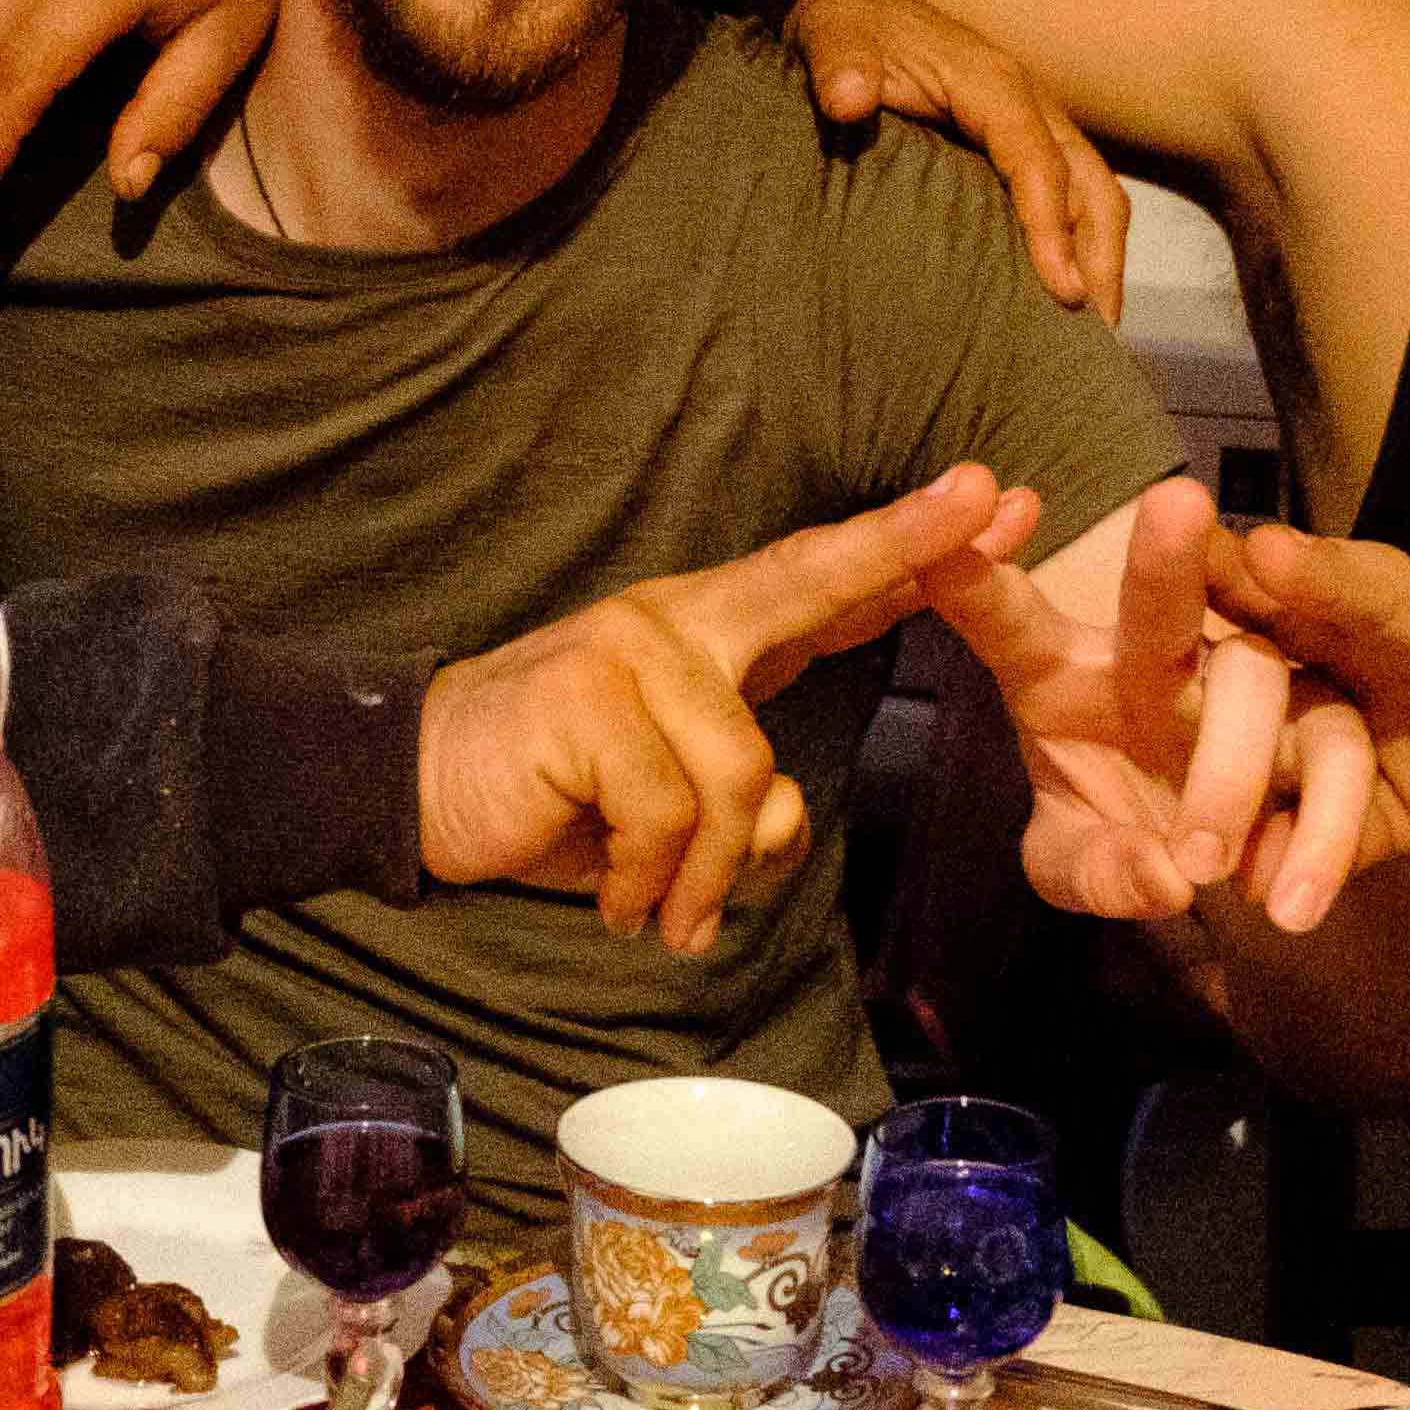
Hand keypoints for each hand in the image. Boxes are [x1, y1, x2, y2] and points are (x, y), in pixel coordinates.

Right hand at [417, 466, 1037, 956]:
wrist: (415, 788)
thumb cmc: (555, 797)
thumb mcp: (670, 806)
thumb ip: (746, 800)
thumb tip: (781, 822)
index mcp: (704, 632)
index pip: (820, 583)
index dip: (909, 547)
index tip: (995, 499)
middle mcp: (674, 621)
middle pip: (808, 579)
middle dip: (905, 545)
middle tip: (987, 500)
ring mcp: (629, 649)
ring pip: (743, 780)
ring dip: (701, 877)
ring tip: (657, 911)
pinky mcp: (587, 697)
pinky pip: (671, 817)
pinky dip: (647, 883)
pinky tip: (615, 898)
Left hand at [785, 0, 1129, 310]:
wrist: (858, 8)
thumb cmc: (850, 31)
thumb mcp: (835, 38)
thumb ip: (841, 68)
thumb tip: (848, 102)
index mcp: (993, 83)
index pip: (1038, 160)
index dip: (1051, 225)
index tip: (1061, 289)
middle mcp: (1031, 104)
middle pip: (1091, 185)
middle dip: (1100, 259)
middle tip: (1096, 336)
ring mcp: (1037, 125)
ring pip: (1096, 194)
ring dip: (1102, 259)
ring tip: (1095, 333)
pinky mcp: (1027, 145)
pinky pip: (1073, 196)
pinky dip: (1082, 245)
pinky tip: (1068, 296)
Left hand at [906, 477, 1377, 926]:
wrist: (1212, 868)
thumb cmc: (1117, 839)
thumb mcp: (1076, 864)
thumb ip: (1096, 871)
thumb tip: (1164, 877)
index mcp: (1063, 674)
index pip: (1009, 624)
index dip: (974, 577)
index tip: (954, 516)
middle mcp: (1155, 662)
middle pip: (1161, 603)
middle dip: (1165, 554)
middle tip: (1177, 501)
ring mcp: (1248, 681)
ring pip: (1257, 675)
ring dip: (1231, 772)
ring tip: (1199, 870)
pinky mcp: (1327, 728)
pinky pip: (1341, 757)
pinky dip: (1315, 834)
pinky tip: (1278, 897)